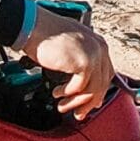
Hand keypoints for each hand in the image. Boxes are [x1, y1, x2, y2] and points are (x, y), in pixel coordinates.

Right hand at [18, 3, 113, 118]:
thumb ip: (78, 63)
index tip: (90, 103)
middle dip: (88, 103)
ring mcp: (94, 54)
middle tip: (77, 114)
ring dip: (76, 102)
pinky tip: (57, 93)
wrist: (33, 26)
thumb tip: (81, 84)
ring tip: (62, 105)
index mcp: (97, 43)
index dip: (98, 92)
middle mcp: (100, 48)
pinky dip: (67, 93)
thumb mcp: (68, 48)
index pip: (106, 74)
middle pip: (102, 85)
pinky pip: (80, 87)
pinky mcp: (84, 61)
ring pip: (93, 90)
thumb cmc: (45, 34)